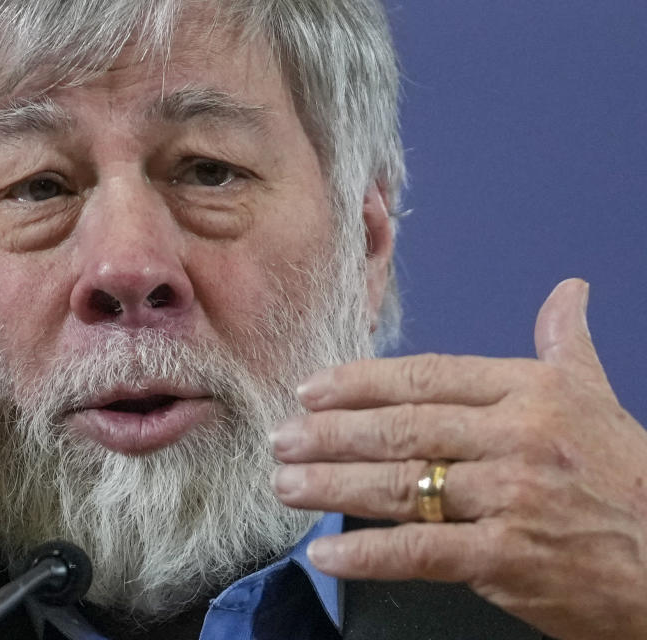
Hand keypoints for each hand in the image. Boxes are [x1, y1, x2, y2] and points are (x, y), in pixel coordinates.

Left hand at [271, 279, 646, 638]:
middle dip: (331, 433)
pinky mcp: (508, 558)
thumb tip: (569, 291)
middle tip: (280, 438)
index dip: (362, 382)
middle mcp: (518, 437)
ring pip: (400, 484)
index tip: (312, 390)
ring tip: (285, 483)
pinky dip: (368, 552)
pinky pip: (422, 550)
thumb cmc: (629, 479)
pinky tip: (326, 552)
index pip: (428, 376)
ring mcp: (512, 497)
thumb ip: (567, 344)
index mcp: (532, 392)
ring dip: (331, 484)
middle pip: (402, 428)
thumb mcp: (599, 398)